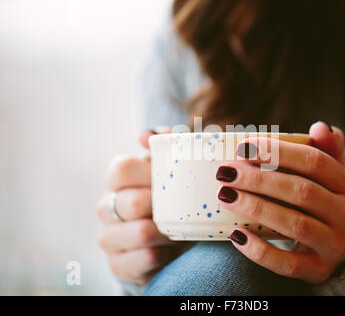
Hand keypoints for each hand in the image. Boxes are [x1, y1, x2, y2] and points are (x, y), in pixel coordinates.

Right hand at [96, 130, 180, 284]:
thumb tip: (145, 136)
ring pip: (138, 232)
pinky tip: (170, 248)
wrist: (166, 240)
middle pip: (131, 202)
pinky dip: (164, 253)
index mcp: (117, 180)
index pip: (121, 169)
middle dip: (161, 205)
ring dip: (165, 231)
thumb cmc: (169, 196)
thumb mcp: (170, 168)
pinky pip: (144, 259)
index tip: (167, 180)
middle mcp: (107, 206)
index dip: (147, 174)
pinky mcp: (118, 264)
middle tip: (180, 207)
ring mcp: (109, 237)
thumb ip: (165, 143)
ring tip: (178, 229)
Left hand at [216, 122, 344, 283]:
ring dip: (257, 208)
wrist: (342, 247)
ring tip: (225, 195)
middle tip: (225, 172)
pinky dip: (260, 251)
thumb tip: (320, 127)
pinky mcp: (318, 271)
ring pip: (296, 226)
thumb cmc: (325, 201)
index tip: (243, 146)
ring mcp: (335, 245)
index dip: (278, 152)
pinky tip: (236, 235)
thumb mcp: (331, 175)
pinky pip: (288, 264)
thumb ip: (326, 151)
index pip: (314, 161)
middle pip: (302, 192)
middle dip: (260, 179)